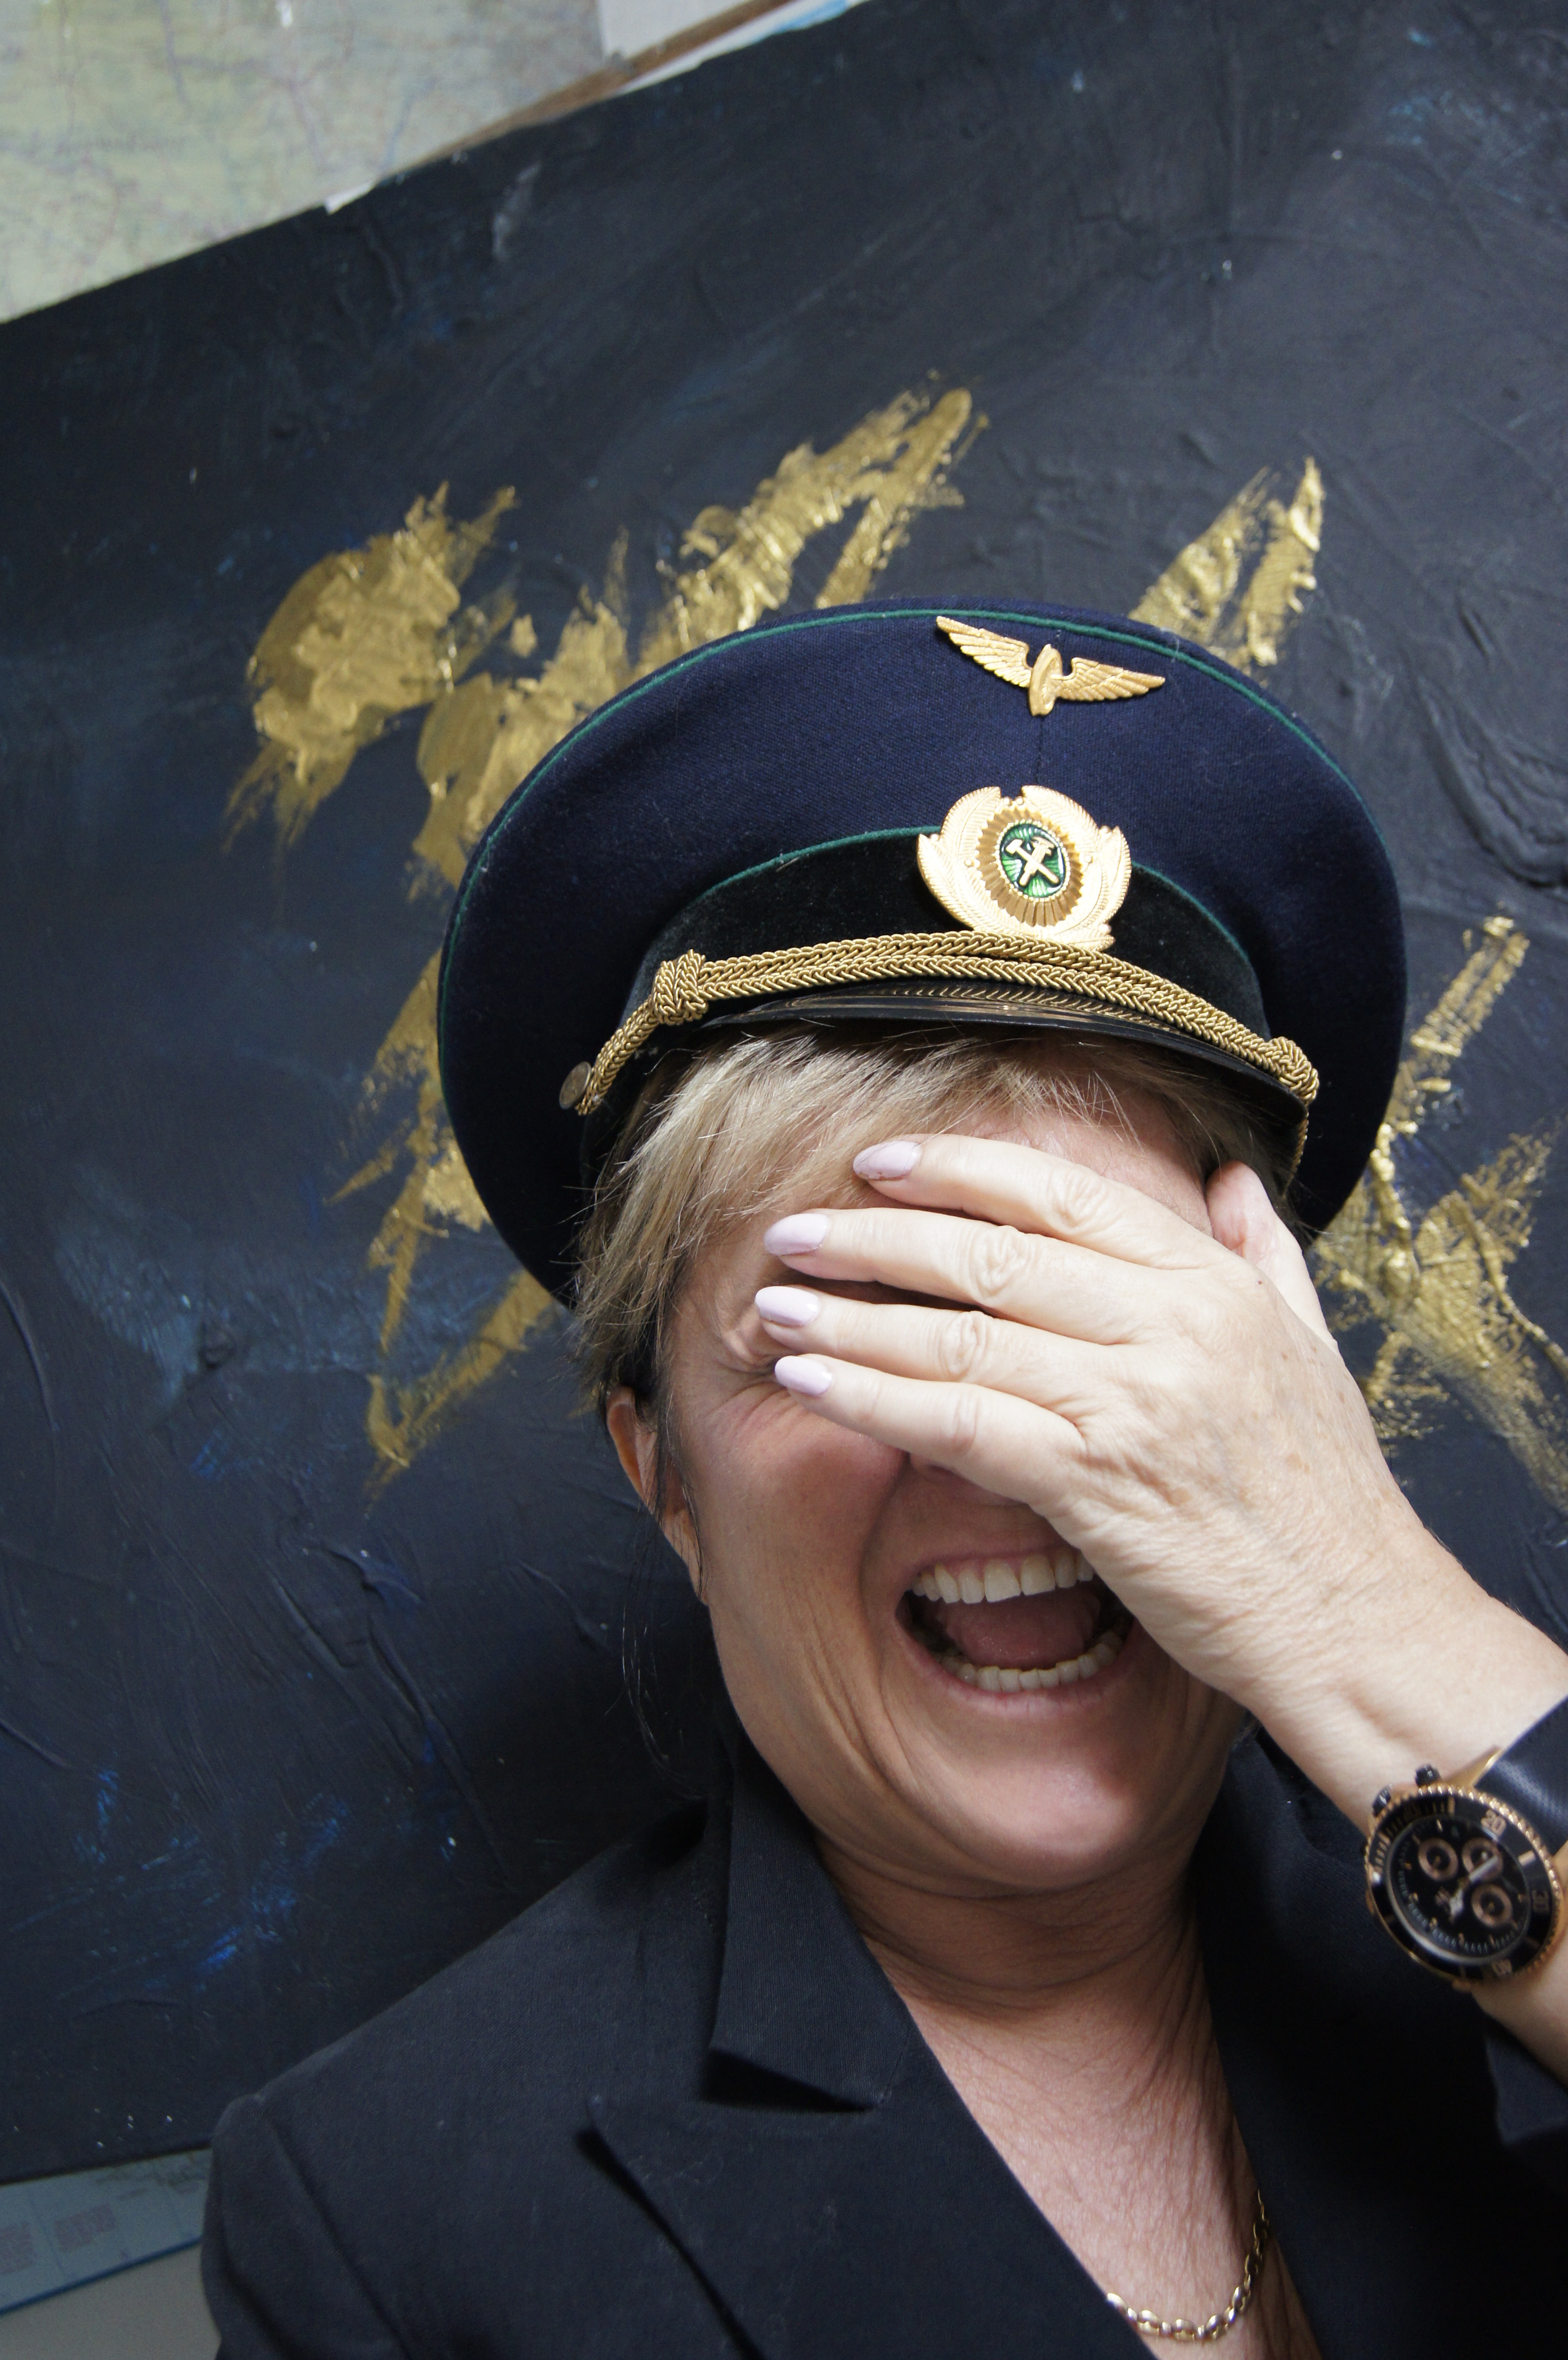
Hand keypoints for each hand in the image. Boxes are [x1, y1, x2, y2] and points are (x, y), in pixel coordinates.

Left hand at [755, 1134, 1567, 1826]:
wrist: (1360, 1622)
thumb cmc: (1327, 1496)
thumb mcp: (1312, 1346)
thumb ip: (1264, 1253)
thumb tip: (1229, 1178)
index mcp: (1211, 1282)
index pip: (1059, 1194)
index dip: (957, 1169)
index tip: (878, 1163)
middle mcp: (1167, 1324)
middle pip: (988, 1251)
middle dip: (874, 1238)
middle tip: (792, 1234)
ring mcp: (1129, 1399)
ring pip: (956, 1334)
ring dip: (848, 1320)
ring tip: (770, 1309)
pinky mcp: (1094, 1481)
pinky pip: (955, 1422)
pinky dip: (871, 1399)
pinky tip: (809, 1386)